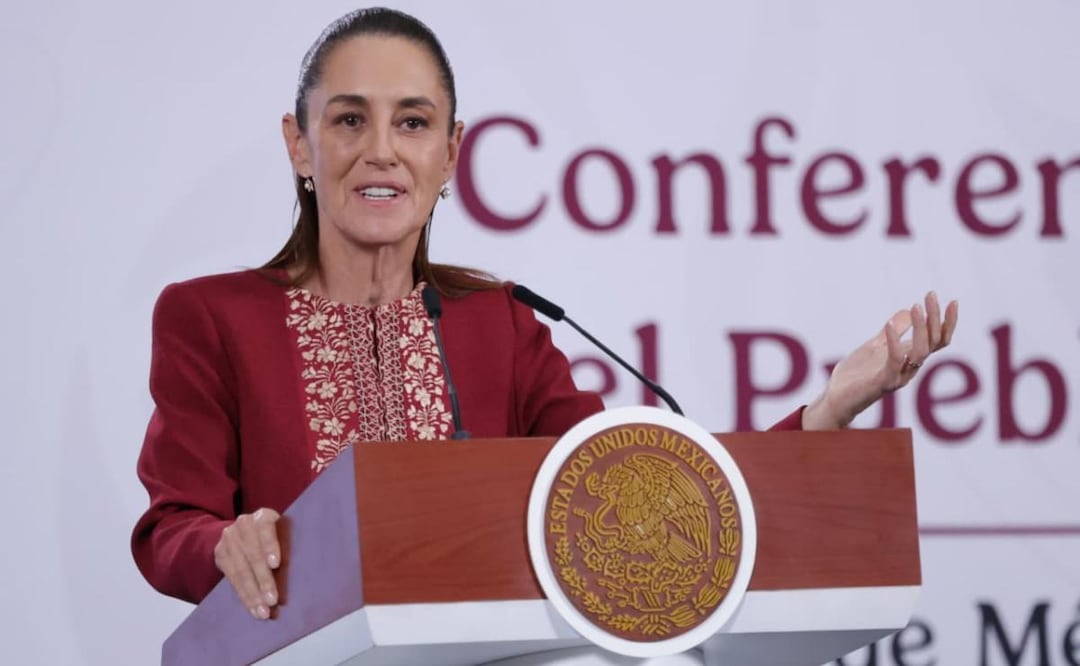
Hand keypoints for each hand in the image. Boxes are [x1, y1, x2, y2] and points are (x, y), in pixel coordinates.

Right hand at [213, 508, 281, 619]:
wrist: (243, 531)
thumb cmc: (274, 536)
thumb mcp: (283, 531)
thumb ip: (289, 542)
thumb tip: (308, 567)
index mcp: (263, 515)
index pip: (266, 528)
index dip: (271, 546)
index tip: (276, 564)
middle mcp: (243, 524)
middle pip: (253, 555)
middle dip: (263, 580)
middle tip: (272, 600)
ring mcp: (229, 538)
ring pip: (241, 570)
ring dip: (253, 594)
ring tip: (263, 612)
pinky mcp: (220, 554)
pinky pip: (231, 579)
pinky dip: (244, 596)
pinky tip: (252, 608)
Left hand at [803, 291, 958, 429]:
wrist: (837, 397)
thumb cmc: (857, 374)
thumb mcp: (875, 346)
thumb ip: (891, 332)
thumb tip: (907, 310)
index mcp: (910, 358)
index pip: (938, 340)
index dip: (948, 323)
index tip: (953, 301)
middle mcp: (910, 367)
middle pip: (933, 342)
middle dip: (934, 317)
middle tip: (931, 295)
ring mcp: (899, 375)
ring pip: (921, 352)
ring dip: (920, 328)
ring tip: (916, 306)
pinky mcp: (883, 382)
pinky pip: (895, 361)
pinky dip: (894, 341)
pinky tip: (889, 324)